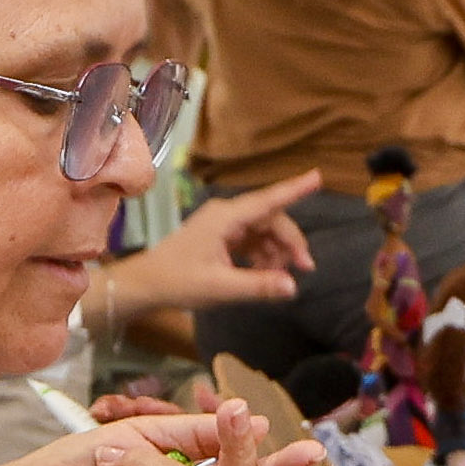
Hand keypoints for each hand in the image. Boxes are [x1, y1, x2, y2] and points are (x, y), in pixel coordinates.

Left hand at [90, 175, 320, 326]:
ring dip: (277, 252)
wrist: (147, 284)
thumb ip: (258, 286)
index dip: (295, 190)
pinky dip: (264, 256)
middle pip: (271, 219)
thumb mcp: (221, 288)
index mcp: (225, 218)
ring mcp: (224, 225)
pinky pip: (253, 240)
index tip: (318, 177)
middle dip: (290, 242)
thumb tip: (293, 286)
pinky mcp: (222, 237)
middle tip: (304, 269)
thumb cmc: (179, 282)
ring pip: (264, 231)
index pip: (268, 201)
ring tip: (278, 278)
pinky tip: (265, 274)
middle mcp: (227, 215)